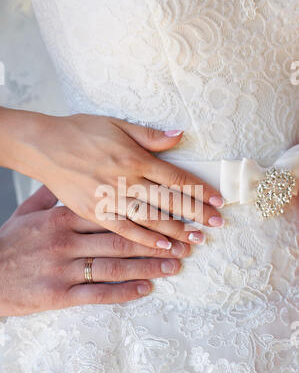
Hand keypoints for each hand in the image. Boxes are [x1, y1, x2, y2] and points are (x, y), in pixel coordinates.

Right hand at [0, 109, 223, 248]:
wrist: (45, 146)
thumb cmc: (81, 132)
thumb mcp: (117, 124)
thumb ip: (150, 135)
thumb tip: (180, 135)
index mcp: (134, 158)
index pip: (176, 178)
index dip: (200, 191)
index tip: (218, 202)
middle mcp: (126, 181)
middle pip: (168, 202)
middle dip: (195, 215)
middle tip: (216, 226)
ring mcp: (110, 199)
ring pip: (150, 219)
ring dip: (175, 231)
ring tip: (196, 242)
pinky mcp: (95, 213)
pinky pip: (124, 230)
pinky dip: (144, 240)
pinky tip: (162, 247)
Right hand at [0, 186, 188, 315]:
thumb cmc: (10, 242)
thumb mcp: (29, 212)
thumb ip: (53, 196)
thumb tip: (71, 179)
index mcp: (64, 216)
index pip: (113, 211)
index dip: (145, 212)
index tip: (170, 213)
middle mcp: (67, 239)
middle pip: (121, 237)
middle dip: (158, 240)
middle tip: (186, 242)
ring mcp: (64, 267)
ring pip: (115, 264)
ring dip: (149, 265)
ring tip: (176, 265)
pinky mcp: (59, 294)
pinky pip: (97, 293)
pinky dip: (123, 291)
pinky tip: (146, 289)